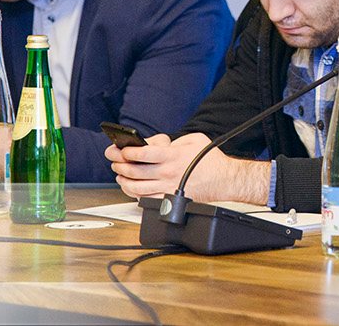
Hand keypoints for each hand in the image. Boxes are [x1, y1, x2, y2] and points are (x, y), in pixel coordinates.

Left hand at [107, 133, 268, 204]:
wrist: (224, 180)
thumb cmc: (209, 160)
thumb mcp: (193, 139)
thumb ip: (171, 141)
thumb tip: (152, 144)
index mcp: (173, 156)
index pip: (142, 153)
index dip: (127, 151)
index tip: (122, 148)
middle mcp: (167, 173)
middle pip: (134, 170)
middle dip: (119, 163)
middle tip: (114, 159)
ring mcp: (166, 188)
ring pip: (135, 187)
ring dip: (122, 179)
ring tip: (119, 173)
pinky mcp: (168, 199)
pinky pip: (143, 198)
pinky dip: (132, 192)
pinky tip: (130, 186)